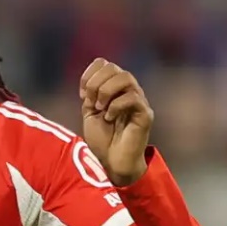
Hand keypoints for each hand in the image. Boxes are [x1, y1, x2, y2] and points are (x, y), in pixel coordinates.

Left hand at [79, 58, 153, 186]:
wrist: (112, 162)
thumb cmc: (102, 139)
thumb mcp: (89, 113)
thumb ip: (90, 94)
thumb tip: (89, 82)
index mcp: (113, 88)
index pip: (104, 63)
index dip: (89, 74)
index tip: (82, 94)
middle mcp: (127, 91)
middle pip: (114, 67)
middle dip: (96, 83)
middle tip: (90, 102)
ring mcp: (138, 101)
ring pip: (126, 77)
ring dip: (106, 91)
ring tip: (99, 107)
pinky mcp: (144, 114)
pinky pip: (133, 98)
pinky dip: (116, 106)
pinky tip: (109, 118)